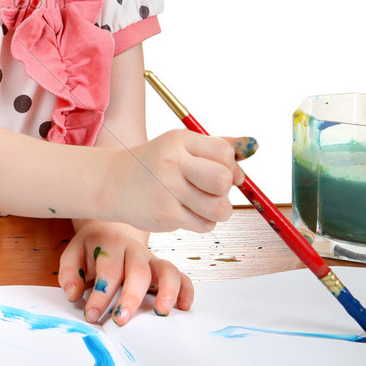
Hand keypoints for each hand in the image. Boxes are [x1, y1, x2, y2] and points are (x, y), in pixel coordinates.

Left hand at [58, 222, 193, 325]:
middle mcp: (134, 250)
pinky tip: (183, 308)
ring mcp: (152, 259)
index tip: (92, 316)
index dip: (100, 294)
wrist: (112, 232)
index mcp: (111, 245)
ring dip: (167, 291)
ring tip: (161, 313)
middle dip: (131, 297)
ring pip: (166, 270)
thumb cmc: (93, 249)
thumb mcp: (74, 254)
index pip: (108, 269)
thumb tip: (74, 295)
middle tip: (121, 320)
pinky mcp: (163, 268)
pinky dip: (186, 290)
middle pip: (138, 271)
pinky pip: (181, 276)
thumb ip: (71, 273)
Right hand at [100, 128, 246, 232]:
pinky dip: (203, 222)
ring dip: (218, 210)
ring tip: (204, 205)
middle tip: (212, 190)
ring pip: (219, 208)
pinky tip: (187, 212)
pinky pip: (204, 225)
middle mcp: (173, 162)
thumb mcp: (180, 146)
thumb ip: (216, 146)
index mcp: (180, 140)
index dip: (230, 167)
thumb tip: (252, 147)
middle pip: (223, 180)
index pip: (224, 153)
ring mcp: (167, 189)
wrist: (113, 182)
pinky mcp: (165, 213)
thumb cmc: (154, 164)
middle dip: (225, 190)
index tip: (219, 172)